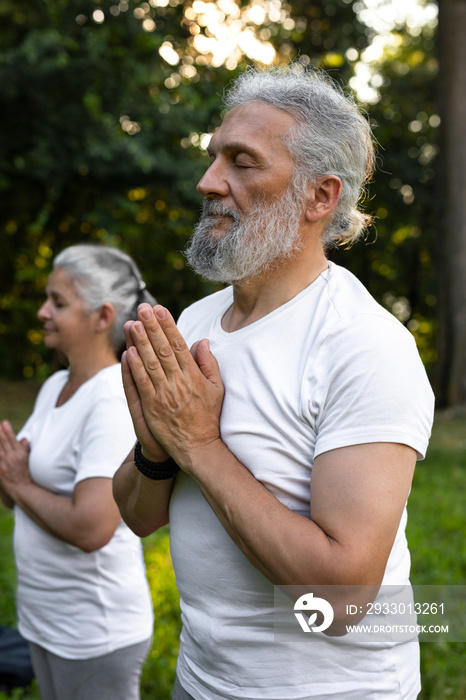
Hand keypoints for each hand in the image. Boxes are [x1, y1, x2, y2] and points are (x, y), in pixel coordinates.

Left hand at [0, 420, 31, 500]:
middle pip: (3, 442)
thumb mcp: (28, 459)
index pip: (12, 439)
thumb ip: (25, 448)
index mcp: (20, 454)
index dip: (7, 430)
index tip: (4, 422)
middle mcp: (11, 457)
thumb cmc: (27, 473)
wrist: (21, 488)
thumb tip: (23, 439)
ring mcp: (4, 464)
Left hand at [123, 304, 224, 469]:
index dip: (168, 326)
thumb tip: (201, 341)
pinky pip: (141, 384)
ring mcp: (164, 395)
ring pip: (150, 363)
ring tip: (132, 324)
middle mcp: (178, 383)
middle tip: (142, 308)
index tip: (160, 310)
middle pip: (163, 349)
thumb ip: (209, 364)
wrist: (198, 448)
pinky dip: (134, 368)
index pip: (179, 345)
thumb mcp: (217, 389)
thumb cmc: (208, 417)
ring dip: (140, 343)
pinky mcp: (152, 407)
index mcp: (194, 376)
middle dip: (152, 327)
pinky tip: (128, 352)